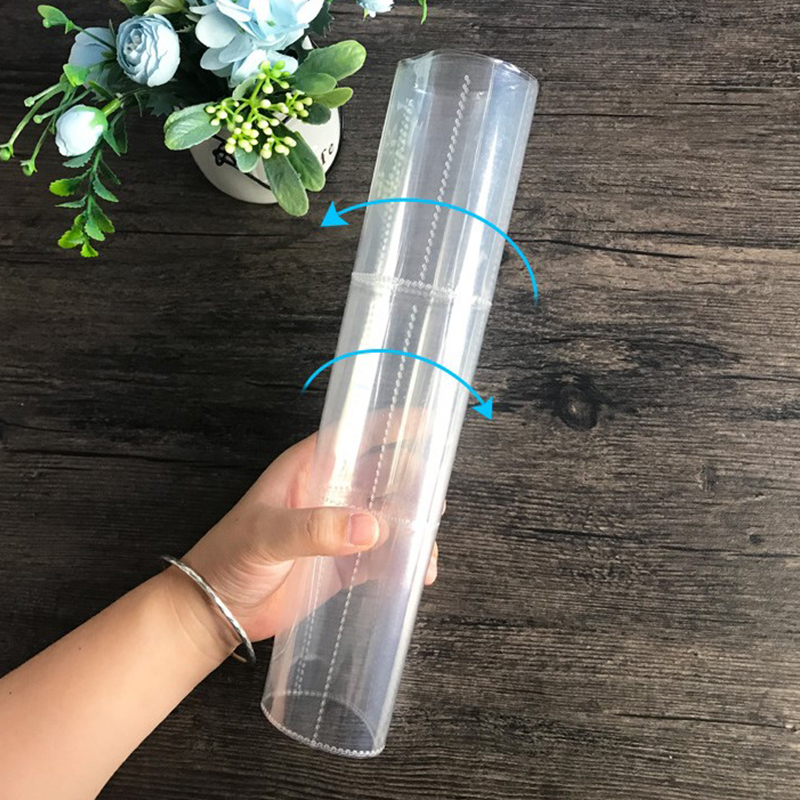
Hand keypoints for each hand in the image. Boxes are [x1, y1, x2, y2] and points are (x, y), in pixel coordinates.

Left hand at [180, 433, 438, 644]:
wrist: (216, 611)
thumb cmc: (228, 558)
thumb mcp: (266, 534)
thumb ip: (315, 528)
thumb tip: (372, 527)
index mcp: (311, 468)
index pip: (357, 435)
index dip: (392, 425)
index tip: (428, 422)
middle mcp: (332, 493)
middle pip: (386, 474)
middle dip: (415, 482)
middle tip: (433, 501)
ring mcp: (341, 529)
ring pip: (392, 517)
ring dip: (415, 527)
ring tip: (427, 546)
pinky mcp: (346, 564)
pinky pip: (387, 557)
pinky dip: (407, 563)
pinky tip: (418, 574)